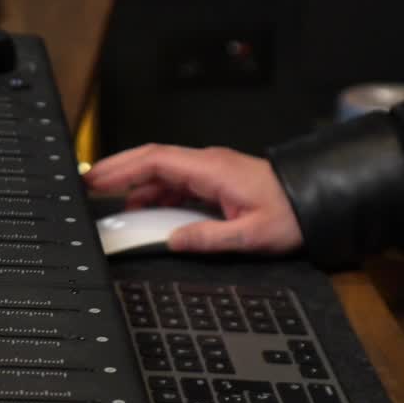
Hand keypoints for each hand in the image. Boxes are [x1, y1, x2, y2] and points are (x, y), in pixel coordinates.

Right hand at [83, 144, 303, 253]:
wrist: (316, 201)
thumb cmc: (290, 215)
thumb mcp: (252, 235)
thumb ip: (209, 238)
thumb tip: (171, 241)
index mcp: (211, 170)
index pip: (156, 161)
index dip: (122, 169)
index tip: (95, 179)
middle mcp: (206, 164)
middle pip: (151, 161)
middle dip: (117, 171)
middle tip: (87, 185)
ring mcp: (209, 171)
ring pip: (161, 172)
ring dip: (134, 184)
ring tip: (107, 202)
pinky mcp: (214, 181)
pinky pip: (175, 183)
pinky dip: (153, 193)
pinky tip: (142, 210)